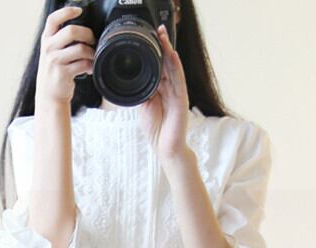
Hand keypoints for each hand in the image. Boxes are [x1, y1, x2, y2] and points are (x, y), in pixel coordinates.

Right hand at [35, 5, 95, 106]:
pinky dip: (90, 66)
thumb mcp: (51, 52)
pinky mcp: (63, 73)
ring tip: (92, 57)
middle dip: (87, 34)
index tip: (79, 11)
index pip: (53, 19)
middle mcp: (48, 48)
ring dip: (91, 52)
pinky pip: (83, 64)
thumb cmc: (54, 71)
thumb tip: (82, 30)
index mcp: (46, 39)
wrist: (49, 95)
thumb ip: (60, 40)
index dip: (66, 12)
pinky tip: (89, 69)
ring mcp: (55, 61)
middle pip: (71, 31)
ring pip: (80, 48)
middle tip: (92, 41)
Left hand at [139, 23, 190, 163]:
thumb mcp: (144, 107)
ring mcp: (177, 93)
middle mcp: (171, 88)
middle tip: (158, 30)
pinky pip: (179, 80)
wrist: (165, 148)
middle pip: (167, 63)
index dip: (155, 52)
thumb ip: (142, 92)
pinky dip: (176, 67)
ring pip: (173, 68)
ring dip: (169, 51)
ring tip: (164, 36)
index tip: (150, 37)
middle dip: (163, 46)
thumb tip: (133, 78)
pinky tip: (172, 56)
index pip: (159, 66)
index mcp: (162, 89)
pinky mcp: (182, 100)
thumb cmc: (157, 130)